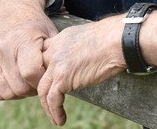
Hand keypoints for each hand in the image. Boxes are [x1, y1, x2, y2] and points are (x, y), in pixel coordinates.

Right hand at [0, 0, 57, 99]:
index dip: (41, 81)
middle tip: (38, 81)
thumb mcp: (50, 35)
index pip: (31, 72)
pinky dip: (8, 91)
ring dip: (20, 92)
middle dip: (32, 89)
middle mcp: (4, 48)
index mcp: (24, 40)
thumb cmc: (37, 29)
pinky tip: (16, 80)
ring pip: (7, 92)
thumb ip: (53, 56)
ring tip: (28, 81)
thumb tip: (58, 79)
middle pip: (19, 86)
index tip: (47, 77)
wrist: (13, 15)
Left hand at [37, 10, 156, 125]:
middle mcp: (55, 49)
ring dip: (46, 105)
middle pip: (38, 71)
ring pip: (42, 88)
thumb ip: (80, 47)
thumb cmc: (113, 38)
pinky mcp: (63, 78)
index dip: (44, 68)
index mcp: (62, 38)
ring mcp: (57, 64)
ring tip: (54, 116)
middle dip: (42, 87)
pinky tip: (60, 119)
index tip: (51, 81)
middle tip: (49, 99)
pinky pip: (52, 99)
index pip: (43, 53)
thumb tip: (85, 58)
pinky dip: (55, 112)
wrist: (117, 41)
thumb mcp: (89, 37)